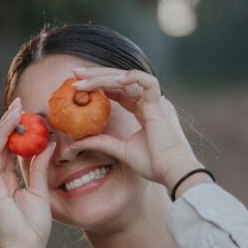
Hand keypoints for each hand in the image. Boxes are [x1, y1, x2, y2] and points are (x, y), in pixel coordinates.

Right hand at [0, 99, 54, 247]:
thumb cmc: (32, 229)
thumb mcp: (40, 191)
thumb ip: (39, 168)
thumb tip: (48, 142)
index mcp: (5, 182)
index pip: (7, 150)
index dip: (14, 130)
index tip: (25, 111)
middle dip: (6, 123)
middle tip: (18, 102)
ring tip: (13, 113)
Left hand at [70, 68, 201, 188]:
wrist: (173, 173)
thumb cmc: (153, 163)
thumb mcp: (120, 150)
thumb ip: (101, 142)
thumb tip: (75, 143)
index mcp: (145, 110)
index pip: (120, 90)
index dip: (99, 84)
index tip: (77, 86)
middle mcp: (150, 102)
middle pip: (121, 80)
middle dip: (96, 74)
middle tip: (74, 73)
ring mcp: (156, 102)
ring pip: (128, 78)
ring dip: (104, 76)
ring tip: (82, 79)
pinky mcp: (160, 106)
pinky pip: (148, 82)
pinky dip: (132, 77)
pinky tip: (112, 80)